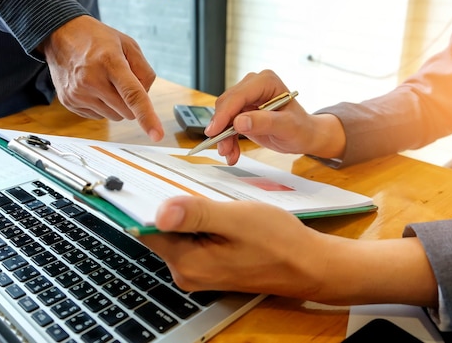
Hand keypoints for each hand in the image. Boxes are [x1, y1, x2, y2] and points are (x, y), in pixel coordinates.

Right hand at [40, 15, 163, 140]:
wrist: (61, 34)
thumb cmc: (98, 39)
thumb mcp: (129, 45)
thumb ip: (145, 72)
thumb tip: (146, 98)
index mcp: (110, 62)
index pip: (133, 95)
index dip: (147, 116)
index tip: (157, 135)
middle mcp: (91, 80)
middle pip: (127, 112)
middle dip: (132, 102)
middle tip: (122, 81)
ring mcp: (78, 93)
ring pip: (114, 117)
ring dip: (117, 104)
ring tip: (105, 80)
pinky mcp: (70, 102)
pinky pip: (98, 116)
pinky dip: (102, 105)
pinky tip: (94, 87)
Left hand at [140, 196, 331, 300]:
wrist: (308, 264)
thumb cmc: (278, 240)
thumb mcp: (237, 219)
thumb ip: (198, 215)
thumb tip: (159, 212)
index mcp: (188, 263)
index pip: (148, 231)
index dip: (144, 204)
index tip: (142, 179)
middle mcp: (187, 273)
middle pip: (162, 232)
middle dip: (171, 206)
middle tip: (185, 180)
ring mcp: (199, 272)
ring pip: (179, 233)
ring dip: (188, 213)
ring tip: (208, 196)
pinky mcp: (211, 267)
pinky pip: (194, 239)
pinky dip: (200, 222)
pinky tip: (218, 211)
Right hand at [206, 70, 345, 164]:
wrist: (304, 135)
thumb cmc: (301, 128)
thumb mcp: (287, 127)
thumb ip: (265, 123)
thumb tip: (239, 122)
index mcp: (266, 82)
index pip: (238, 96)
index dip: (224, 114)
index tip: (214, 131)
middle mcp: (254, 86)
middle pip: (227, 105)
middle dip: (222, 128)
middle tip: (223, 149)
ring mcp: (247, 98)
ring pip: (223, 116)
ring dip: (223, 137)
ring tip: (230, 154)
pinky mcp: (242, 110)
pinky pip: (227, 124)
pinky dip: (227, 139)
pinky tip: (232, 152)